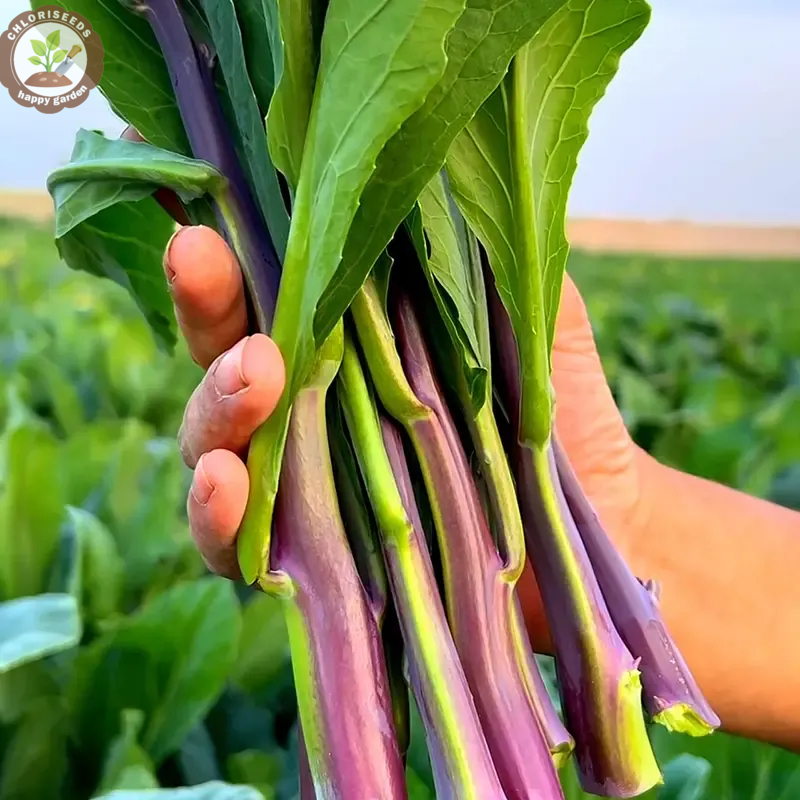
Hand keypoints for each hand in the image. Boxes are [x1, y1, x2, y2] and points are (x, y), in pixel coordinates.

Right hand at [166, 225, 647, 588]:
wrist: (596, 522)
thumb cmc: (560, 416)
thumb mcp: (533, 320)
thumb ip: (484, 257)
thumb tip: (428, 176)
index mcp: (350, 346)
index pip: (269, 291)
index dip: (224, 249)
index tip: (200, 210)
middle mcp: (311, 409)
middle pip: (224, 356)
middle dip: (205, 305)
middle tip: (201, 261)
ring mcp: (302, 486)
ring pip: (216, 445)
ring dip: (214, 409)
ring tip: (249, 377)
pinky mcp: (308, 564)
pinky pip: (240, 545)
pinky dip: (219, 518)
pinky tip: (223, 486)